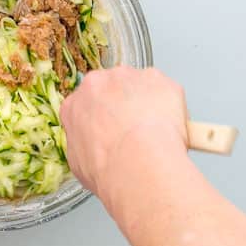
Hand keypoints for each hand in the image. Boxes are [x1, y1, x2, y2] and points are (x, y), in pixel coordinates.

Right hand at [59, 67, 189, 212]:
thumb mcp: (79, 164)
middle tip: (136, 131)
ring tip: (154, 133)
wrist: (137, 163)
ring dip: (148, 104)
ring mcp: (128, 78)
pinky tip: (169, 128)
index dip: (102, 118)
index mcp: (75, 104)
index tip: (111, 129)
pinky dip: (170, 106)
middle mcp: (98, 84)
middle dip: (124, 106)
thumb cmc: (109, 167)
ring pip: (140, 86)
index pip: (86, 104)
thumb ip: (84, 144)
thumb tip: (94, 149)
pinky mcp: (155, 78)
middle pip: (112, 89)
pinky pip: (165, 90)